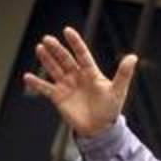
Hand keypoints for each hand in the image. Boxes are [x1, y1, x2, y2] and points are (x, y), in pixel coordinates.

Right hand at [22, 26, 137, 137]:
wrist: (99, 129)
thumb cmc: (110, 109)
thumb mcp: (118, 90)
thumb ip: (124, 74)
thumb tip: (133, 57)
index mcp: (91, 72)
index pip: (82, 54)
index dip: (75, 43)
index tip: (67, 31)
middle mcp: (77, 76)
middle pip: (65, 59)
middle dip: (56, 49)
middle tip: (47, 39)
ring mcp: (67, 86)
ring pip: (54, 69)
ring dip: (46, 59)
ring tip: (39, 48)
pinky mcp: (58, 98)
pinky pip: (45, 88)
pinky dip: (36, 83)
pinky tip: (27, 76)